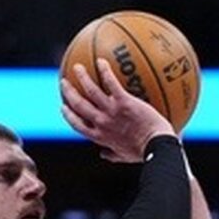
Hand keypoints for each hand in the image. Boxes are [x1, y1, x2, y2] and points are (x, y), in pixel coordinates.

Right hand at [60, 58, 174, 162]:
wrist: (155, 146)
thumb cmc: (144, 152)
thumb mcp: (123, 157)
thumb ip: (112, 155)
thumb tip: (103, 155)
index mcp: (100, 136)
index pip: (78, 125)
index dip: (68, 115)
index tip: (63, 107)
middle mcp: (101, 122)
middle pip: (79, 105)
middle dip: (69, 93)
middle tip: (64, 82)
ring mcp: (111, 111)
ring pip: (91, 91)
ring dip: (82, 78)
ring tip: (77, 67)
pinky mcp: (124, 102)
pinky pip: (111, 83)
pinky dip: (105, 71)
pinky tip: (102, 61)